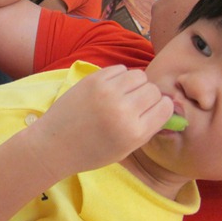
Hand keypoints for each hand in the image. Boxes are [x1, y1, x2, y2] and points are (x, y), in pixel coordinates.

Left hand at [29, 65, 172, 176]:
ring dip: (135, 84)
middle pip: (153, 90)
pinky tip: (110, 89)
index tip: (153, 110)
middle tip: (135, 103)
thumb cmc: (91, 151)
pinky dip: (119, 77)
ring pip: (138, 75)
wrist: (54, 145)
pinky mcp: (93, 80)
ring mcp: (107, 93)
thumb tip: (167, 105)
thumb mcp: (125, 149)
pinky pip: (120, 69)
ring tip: (123, 94)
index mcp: (134, 133)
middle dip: (148, 96)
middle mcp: (123, 111)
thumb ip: (147, 127)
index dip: (161, 107)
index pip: (165, 107)